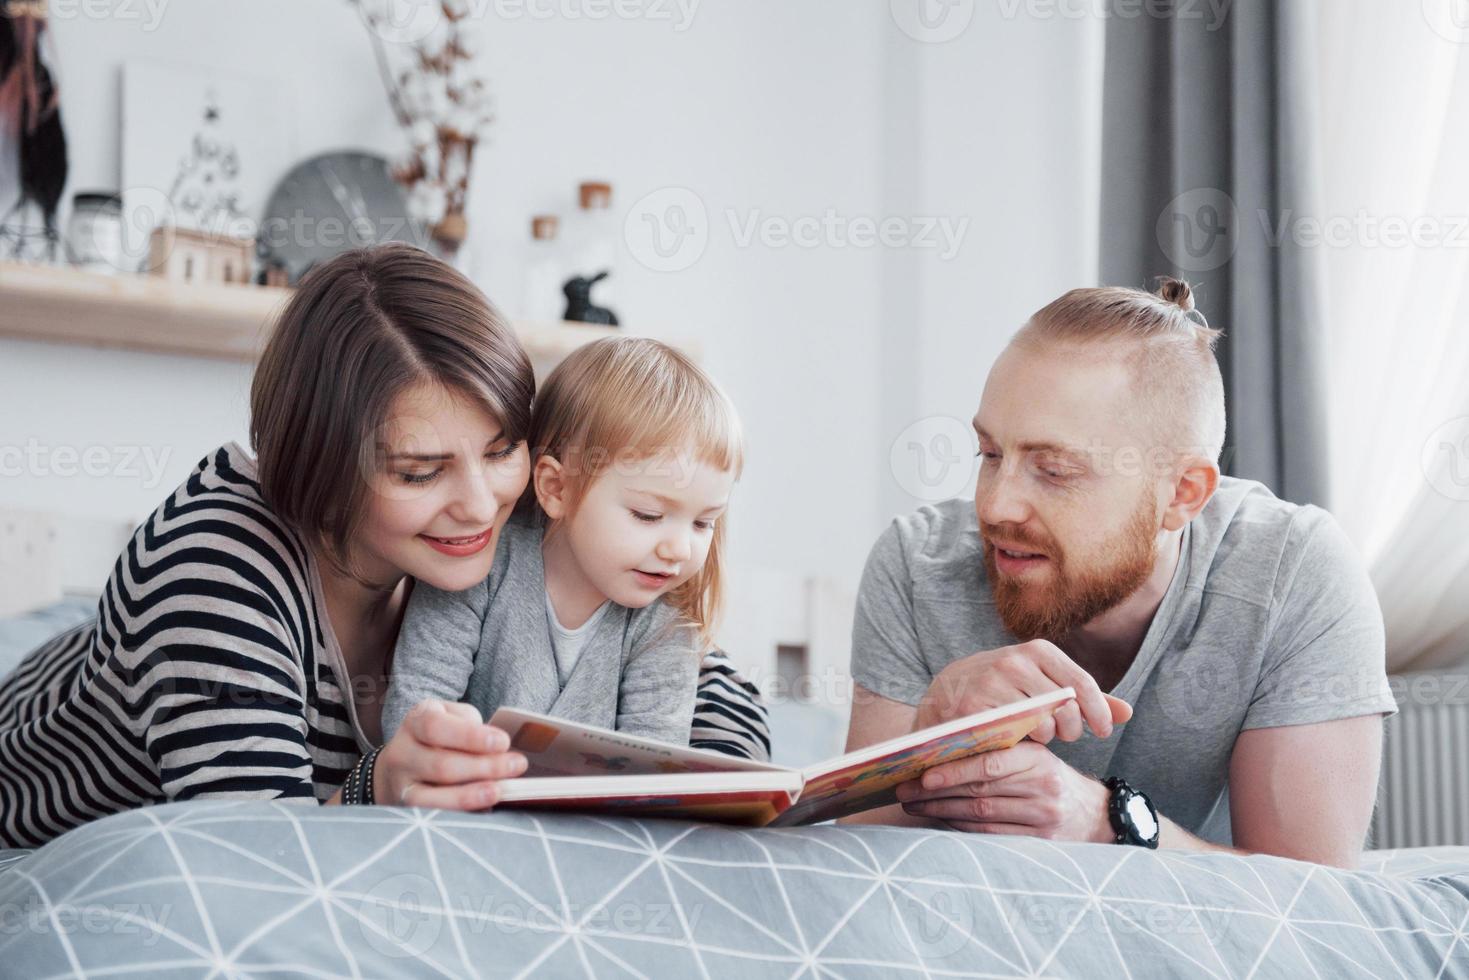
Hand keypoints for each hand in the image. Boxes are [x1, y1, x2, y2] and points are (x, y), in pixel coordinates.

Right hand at [374, 699, 527, 810]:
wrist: (404, 761)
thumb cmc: (442, 735)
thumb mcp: (454, 717)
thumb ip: (472, 726)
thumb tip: (499, 750)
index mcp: (416, 720)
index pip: (436, 727)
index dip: (471, 737)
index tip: (503, 742)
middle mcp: (401, 753)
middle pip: (442, 765)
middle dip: (484, 767)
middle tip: (517, 765)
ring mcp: (400, 785)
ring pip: (434, 797)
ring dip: (473, 795)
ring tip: (502, 790)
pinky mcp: (406, 810)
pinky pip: (433, 815)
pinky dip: (461, 813)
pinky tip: (484, 808)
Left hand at [896, 740, 1113, 841]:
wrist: (1095, 815)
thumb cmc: (1050, 779)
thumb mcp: (1034, 756)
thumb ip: (999, 751)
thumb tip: (941, 750)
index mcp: (1038, 759)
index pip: (990, 764)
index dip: (954, 770)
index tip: (922, 773)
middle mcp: (1042, 788)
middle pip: (979, 791)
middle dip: (936, 792)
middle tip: (904, 790)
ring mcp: (1042, 818)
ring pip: (981, 816)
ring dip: (942, 810)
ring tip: (913, 805)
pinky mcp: (1041, 844)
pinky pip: (991, 837)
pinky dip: (961, 828)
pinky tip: (940, 820)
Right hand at [914, 639, 1132, 743]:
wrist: (944, 694)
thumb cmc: (1003, 691)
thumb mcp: (1042, 683)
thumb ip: (1082, 698)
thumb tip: (1127, 713)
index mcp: (1038, 650)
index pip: (1081, 682)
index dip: (1098, 710)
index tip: (1103, 731)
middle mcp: (1016, 661)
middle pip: (1066, 706)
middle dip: (1073, 728)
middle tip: (1065, 735)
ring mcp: (992, 683)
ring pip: (1043, 723)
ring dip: (1046, 737)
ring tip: (1038, 735)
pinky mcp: (974, 707)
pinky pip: (1014, 735)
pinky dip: (1020, 742)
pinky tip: (1017, 740)